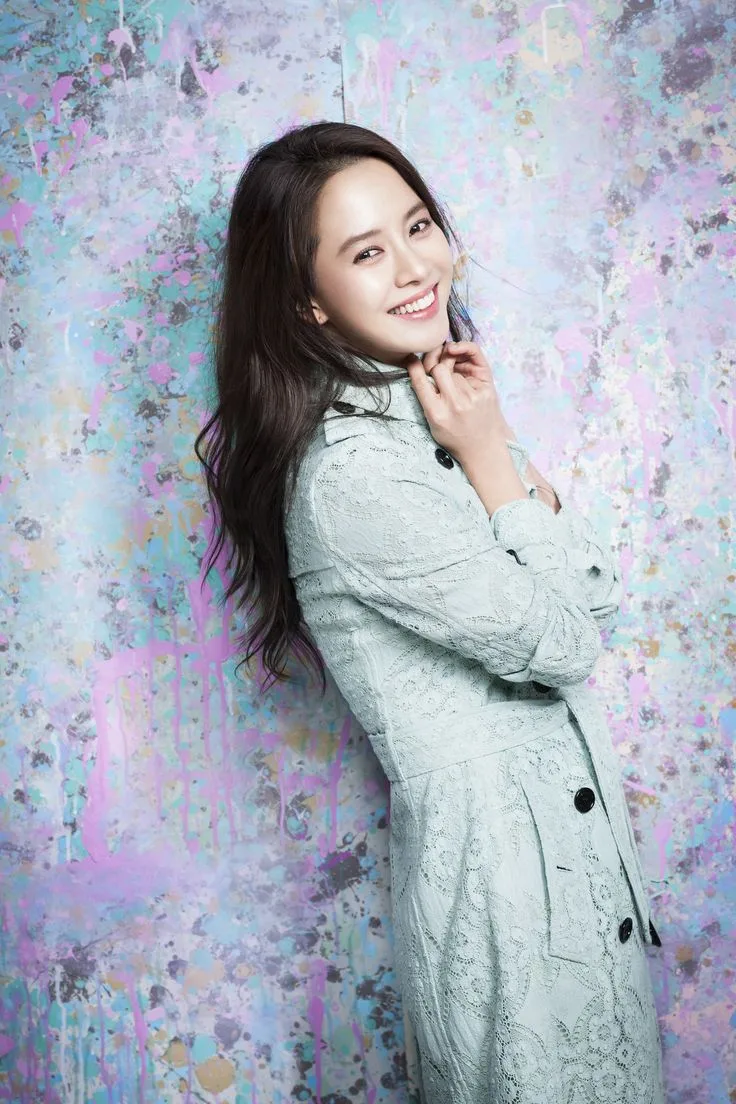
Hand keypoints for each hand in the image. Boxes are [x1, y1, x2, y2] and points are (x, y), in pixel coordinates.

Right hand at [404, 341, 508, 463]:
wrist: (483, 448)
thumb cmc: (455, 436)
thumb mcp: (432, 425)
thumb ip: (427, 400)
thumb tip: (421, 368)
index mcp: (437, 414)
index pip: (421, 382)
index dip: (413, 367)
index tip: (411, 358)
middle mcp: (455, 403)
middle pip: (438, 369)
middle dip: (434, 367)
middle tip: (436, 372)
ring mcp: (473, 396)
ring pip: (454, 367)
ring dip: (451, 370)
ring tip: (454, 382)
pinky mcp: (487, 389)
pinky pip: (472, 360)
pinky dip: (464, 353)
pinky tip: (456, 349)